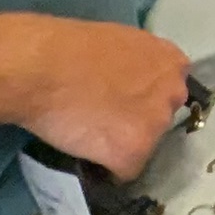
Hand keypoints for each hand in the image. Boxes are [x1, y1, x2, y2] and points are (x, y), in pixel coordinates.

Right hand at [0, 15, 196, 176]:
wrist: (41, 68)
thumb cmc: (69, 47)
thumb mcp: (121, 42)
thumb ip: (138, 65)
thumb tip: (131, 83)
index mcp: (172, 63)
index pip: (168, 91)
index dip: (142, 99)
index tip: (121, 101)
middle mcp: (173, 94)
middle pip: (159, 120)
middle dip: (135, 122)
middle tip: (102, 117)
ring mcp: (155, 126)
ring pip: (143, 146)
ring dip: (120, 145)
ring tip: (88, 132)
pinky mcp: (133, 153)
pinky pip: (124, 171)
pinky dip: (106, 168)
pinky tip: (85, 150)